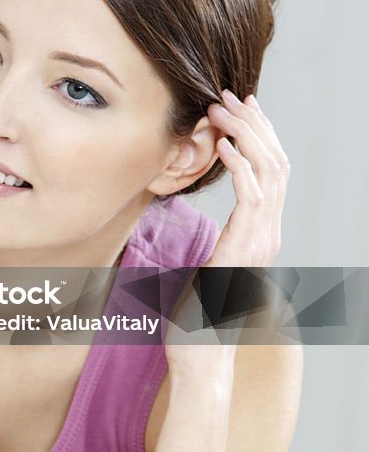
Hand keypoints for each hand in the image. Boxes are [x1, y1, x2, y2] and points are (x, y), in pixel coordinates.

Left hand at [164, 89, 289, 381]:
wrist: (199, 356)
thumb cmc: (192, 318)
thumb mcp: (197, 270)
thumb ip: (200, 246)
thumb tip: (175, 230)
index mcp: (257, 235)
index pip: (269, 171)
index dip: (256, 135)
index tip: (234, 107)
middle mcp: (266, 235)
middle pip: (276, 163)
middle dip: (254, 124)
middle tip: (229, 96)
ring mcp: (260, 243)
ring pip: (271, 173)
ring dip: (247, 136)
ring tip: (222, 110)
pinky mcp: (245, 250)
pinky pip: (254, 199)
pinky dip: (242, 168)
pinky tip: (223, 147)